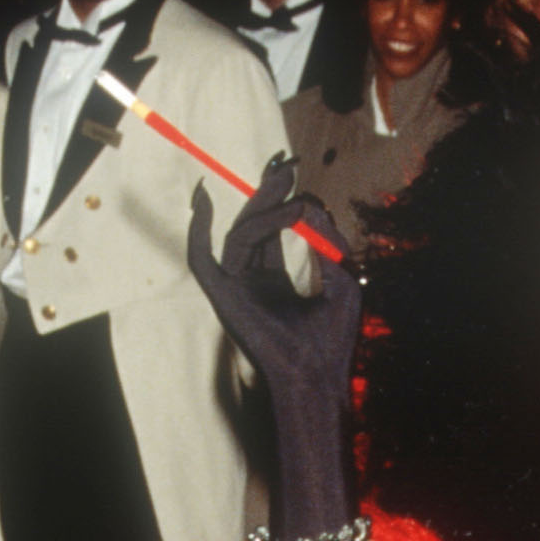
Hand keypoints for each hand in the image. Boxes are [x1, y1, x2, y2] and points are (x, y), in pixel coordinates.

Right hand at [187, 160, 363, 414]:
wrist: (319, 375)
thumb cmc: (334, 339)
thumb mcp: (342, 282)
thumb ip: (327, 244)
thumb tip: (314, 206)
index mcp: (273, 279)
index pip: (270, 230)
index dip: (280, 200)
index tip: (295, 173)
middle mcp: (250, 281)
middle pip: (252, 225)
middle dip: (267, 192)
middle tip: (286, 164)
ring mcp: (235, 288)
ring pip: (239, 234)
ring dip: (262, 209)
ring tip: (289, 190)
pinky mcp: (223, 297)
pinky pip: (201, 259)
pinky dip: (197, 230)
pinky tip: (204, 198)